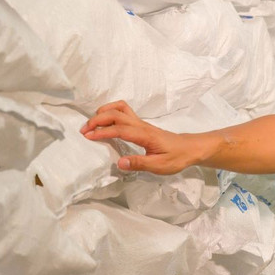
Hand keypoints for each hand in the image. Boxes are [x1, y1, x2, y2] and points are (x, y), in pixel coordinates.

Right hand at [80, 100, 198, 174]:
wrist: (189, 148)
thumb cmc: (176, 157)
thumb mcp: (160, 166)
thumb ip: (139, 163)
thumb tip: (119, 163)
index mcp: (145, 135)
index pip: (120, 130)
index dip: (103, 132)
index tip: (88, 137)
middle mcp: (141, 125)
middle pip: (117, 114)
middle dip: (98, 119)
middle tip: (84, 131)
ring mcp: (141, 123)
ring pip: (120, 108)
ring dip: (104, 112)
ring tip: (92, 124)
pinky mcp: (141, 125)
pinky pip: (123, 112)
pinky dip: (111, 113)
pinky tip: (104, 123)